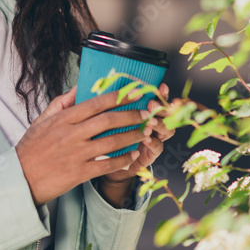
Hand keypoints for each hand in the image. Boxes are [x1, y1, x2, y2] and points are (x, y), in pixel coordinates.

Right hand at [15, 85, 146, 205]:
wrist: (19, 178)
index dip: (117, 97)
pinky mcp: (79, 173)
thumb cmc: (31, 149)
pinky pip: (106, 165)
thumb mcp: (41, 120)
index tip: (133, 93)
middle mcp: (71, 135)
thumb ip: (61, 103)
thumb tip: (79, 87)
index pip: (95, 103)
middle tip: (146, 113)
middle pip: (108, 121)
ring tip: (144, 133)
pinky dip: (122, 160)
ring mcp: (76, 154)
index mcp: (63, 120)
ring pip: (111, 142)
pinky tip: (132, 156)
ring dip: (131, 137)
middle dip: (131, 115)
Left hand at [97, 83, 174, 206]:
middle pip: (165, 112)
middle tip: (153, 103)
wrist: (100, 164)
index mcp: (139, 110)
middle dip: (162, 106)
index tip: (159, 86)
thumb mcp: (94, 118)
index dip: (159, 92)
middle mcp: (149, 122)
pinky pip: (157, 148)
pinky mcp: (149, 154)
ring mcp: (151, 138)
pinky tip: (147, 139)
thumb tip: (83, 85)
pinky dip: (153, 143)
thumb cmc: (97, 136)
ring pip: (166, 129)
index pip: (155, 97)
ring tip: (150, 121)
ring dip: (160, 124)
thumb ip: (94, 102)